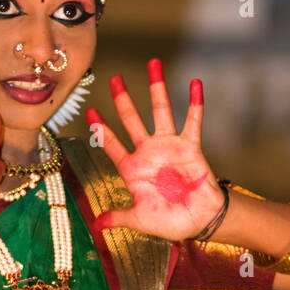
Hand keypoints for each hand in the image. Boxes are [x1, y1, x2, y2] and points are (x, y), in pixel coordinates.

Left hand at [85, 59, 224, 239]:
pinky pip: (192, 121)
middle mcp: (148, 152)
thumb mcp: (139, 220)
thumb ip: (118, 217)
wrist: (200, 221)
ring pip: (160, 111)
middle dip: (122, 99)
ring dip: (157, 89)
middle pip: (131, 120)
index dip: (100, 129)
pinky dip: (195, 103)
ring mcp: (169, 147)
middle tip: (113, 79)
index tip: (90, 112)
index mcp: (132, 169)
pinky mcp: (190, 147)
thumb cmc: (169, 222)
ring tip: (153, 64)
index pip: (111, 145)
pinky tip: (195, 83)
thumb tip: (96, 226)